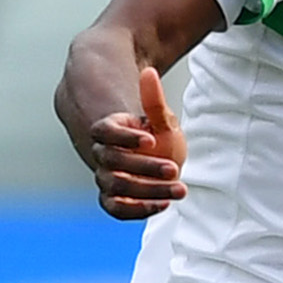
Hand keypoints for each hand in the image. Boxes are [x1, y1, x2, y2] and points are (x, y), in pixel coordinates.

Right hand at [87, 67, 187, 220]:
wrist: (154, 159)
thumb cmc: (155, 135)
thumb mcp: (159, 118)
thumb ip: (153, 99)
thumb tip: (149, 72)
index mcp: (108, 131)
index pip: (104, 132)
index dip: (124, 137)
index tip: (151, 140)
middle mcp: (102, 155)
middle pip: (111, 161)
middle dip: (144, 167)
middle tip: (174, 169)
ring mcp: (106, 178)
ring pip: (115, 186)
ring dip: (147, 190)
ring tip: (179, 189)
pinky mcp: (114, 199)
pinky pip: (116, 208)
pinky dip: (137, 209)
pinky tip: (163, 205)